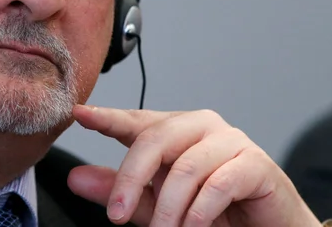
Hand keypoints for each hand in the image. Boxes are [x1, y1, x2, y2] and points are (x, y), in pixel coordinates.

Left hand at [67, 106, 320, 226]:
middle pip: (154, 139)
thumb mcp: (157, 206)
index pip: (134, 120)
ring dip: (169, 208)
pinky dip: (200, 211)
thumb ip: (122, 192)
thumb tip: (76, 179)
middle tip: (116, 216)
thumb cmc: (213, 214)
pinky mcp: (255, 163)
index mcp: (174, 131)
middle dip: (130, 180)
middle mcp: (200, 126)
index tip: (78, 115)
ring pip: (185, 167)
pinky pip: (219, 183)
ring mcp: (230, 140)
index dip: (106, 117)